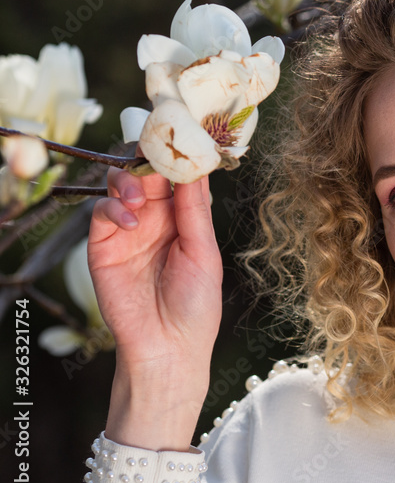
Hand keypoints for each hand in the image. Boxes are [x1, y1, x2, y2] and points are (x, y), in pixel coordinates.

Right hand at [90, 161, 222, 448]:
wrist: (168, 348)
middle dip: (148, 159)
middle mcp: (156, 218)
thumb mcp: (204, 252)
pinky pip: (102, 212)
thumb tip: (196, 166)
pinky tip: (131, 220)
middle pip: (146, 173)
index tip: (180, 134)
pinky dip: (114, 208)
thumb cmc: (196, 305)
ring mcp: (128, 230)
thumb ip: (195, 210)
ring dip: (128, 180)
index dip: (178, 155)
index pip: (178, 175)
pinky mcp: (103, 246)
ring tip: (140, 198)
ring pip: (120, 185)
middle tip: (153, 157)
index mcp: (185, 218)